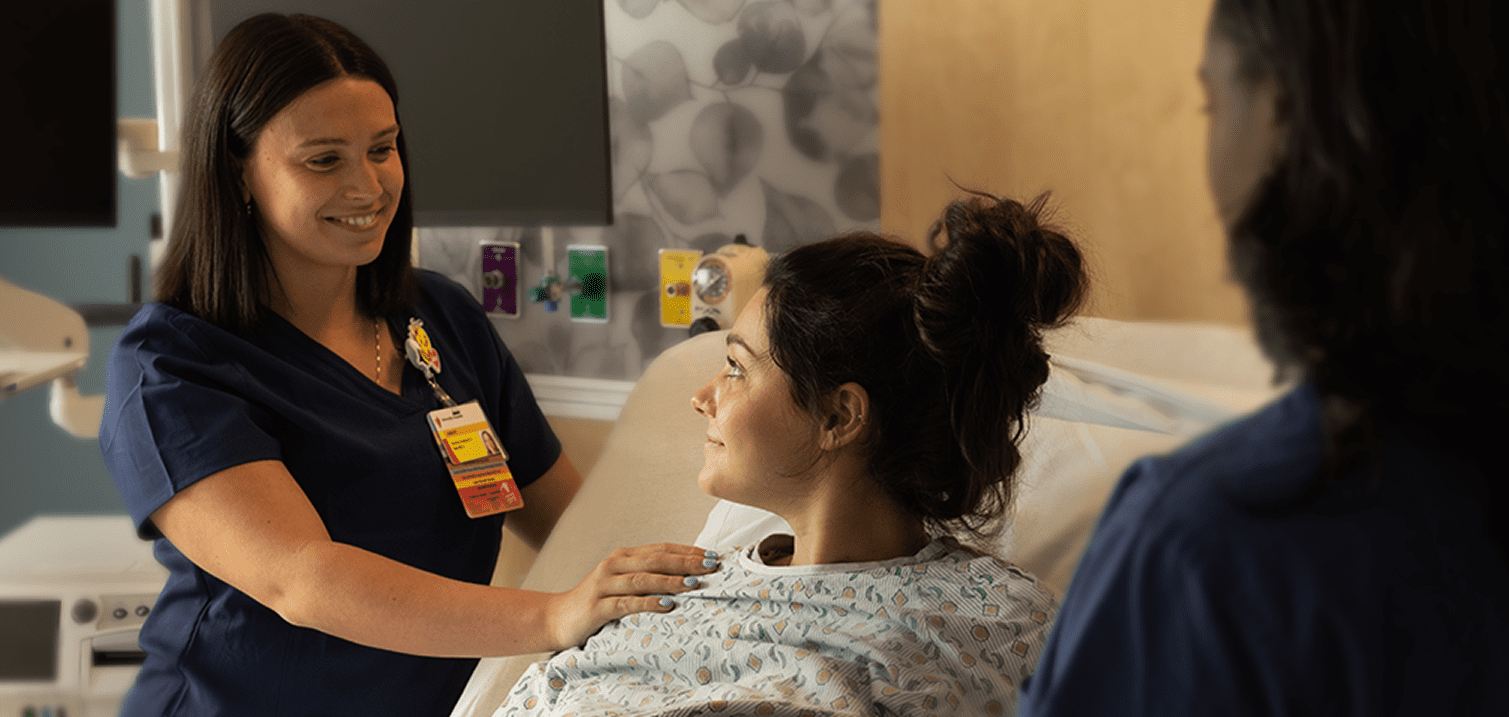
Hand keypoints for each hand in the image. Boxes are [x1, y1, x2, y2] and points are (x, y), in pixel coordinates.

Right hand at [545, 543, 717, 648]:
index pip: (661, 548)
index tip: (713, 555)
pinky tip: (667, 605)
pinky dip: (648, 603)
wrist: (556, 618)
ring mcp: (604, 585)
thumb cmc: (596, 602)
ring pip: (643, 579)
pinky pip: (626, 603)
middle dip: (686, 562)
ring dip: (671, 580)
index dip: (688, 550)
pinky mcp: (597, 607)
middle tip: (712, 565)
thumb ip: (647, 576)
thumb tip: (687, 575)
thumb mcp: (622, 583)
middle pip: (656, 560)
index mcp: (623, 556)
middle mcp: (614, 565)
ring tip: (695, 583)